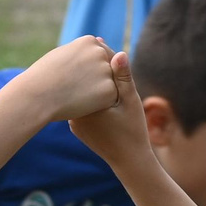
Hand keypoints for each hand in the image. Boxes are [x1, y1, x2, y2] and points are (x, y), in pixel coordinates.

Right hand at [21, 35, 120, 125]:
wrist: (37, 95)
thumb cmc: (44, 77)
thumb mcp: (62, 55)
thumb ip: (82, 52)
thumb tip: (99, 44)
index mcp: (89, 41)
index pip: (101, 55)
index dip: (91, 71)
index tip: (76, 80)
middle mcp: (100, 52)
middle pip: (109, 68)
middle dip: (98, 80)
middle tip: (76, 90)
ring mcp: (106, 70)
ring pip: (110, 83)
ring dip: (99, 92)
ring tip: (77, 96)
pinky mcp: (109, 90)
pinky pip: (110, 98)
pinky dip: (99, 104)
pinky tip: (83, 104)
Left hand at [65, 46, 151, 160]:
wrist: (128, 161)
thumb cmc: (133, 130)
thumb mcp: (131, 102)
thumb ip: (123, 78)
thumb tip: (119, 54)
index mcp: (86, 102)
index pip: (87, 71)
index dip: (98, 57)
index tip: (103, 45)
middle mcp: (73, 112)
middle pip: (80, 82)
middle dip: (90, 68)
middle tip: (96, 45)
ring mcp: (73, 121)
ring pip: (78, 94)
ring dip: (86, 83)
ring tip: (95, 66)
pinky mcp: (76, 127)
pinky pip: (79, 106)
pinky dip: (86, 97)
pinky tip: (95, 89)